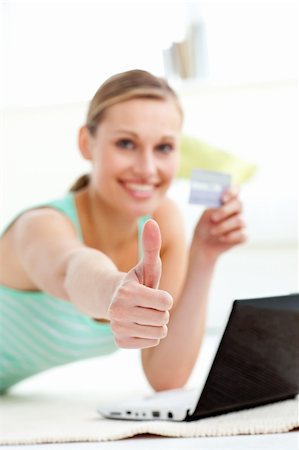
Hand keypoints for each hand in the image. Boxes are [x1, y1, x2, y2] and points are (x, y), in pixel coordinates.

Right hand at [108, 219, 172, 348]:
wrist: (113, 300)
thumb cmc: (136, 280)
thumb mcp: (146, 265)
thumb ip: (150, 246)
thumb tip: (151, 221)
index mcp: (127, 292)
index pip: (166, 302)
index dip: (164, 297)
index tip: (153, 292)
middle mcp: (118, 311)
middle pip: (163, 319)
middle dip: (160, 311)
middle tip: (148, 304)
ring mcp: (117, 328)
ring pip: (158, 333)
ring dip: (156, 324)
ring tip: (144, 313)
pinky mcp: (119, 342)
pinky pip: (150, 343)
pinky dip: (148, 335)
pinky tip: (138, 324)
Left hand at [192, 186, 246, 261]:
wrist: (204, 243)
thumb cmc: (205, 225)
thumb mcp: (207, 214)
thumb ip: (214, 206)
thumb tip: (218, 203)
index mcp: (229, 201)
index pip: (236, 190)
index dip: (232, 192)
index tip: (223, 199)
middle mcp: (238, 210)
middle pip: (239, 204)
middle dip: (225, 211)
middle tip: (213, 218)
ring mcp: (242, 223)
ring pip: (240, 221)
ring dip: (223, 226)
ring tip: (212, 231)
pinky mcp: (244, 236)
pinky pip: (242, 235)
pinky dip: (230, 237)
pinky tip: (221, 238)